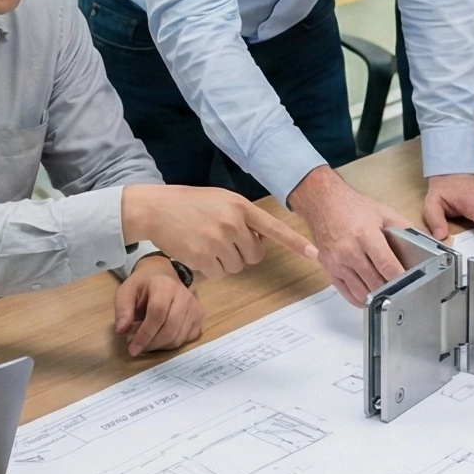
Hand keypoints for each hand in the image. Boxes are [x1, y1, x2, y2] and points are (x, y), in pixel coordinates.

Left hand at [113, 254, 205, 354]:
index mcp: (164, 285)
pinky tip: (160, 338)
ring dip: (160, 346)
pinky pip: (187, 339)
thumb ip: (122, 309)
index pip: (158, 314)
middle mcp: (184, 295)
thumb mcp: (126, 291)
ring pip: (179, 337)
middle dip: (151, 344)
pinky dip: (171, 344)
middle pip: (170, 329)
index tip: (132, 348)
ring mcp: (195, 306)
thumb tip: (121, 330)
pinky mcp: (199, 316)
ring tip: (146, 341)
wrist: (162, 275)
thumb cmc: (143, 285)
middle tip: (136, 347)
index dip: (145, 334)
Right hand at [121, 183, 318, 276]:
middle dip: (244, 253)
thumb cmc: (192, 204)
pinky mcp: (202, 257)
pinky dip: (211, 267)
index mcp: (240, 206)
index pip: (274, 228)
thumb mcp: (222, 200)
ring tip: (208, 242)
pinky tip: (198, 251)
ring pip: (237, 266)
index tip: (315, 254)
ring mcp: (216, 241)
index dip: (295, 243)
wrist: (158, 208)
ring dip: (226, 260)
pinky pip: (219, 273)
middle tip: (225, 240)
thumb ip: (244, 216)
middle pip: (255, 255)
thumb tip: (262, 239)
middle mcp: (231, 223)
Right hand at [287, 167, 414, 304]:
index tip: (410, 283)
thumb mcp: (382, 212)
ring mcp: (337, 262)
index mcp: (365, 235)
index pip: (386, 265)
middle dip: (390, 289)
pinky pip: (346, 293)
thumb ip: (404, 227)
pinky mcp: (329, 269)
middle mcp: (349, 251)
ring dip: (376, 297)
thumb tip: (426, 238)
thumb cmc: (351, 207)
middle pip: (375, 282)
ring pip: (362, 291)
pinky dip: (360, 300)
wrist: (323, 203)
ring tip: (387, 295)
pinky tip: (370, 298)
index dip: (400, 277)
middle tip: (402, 291)